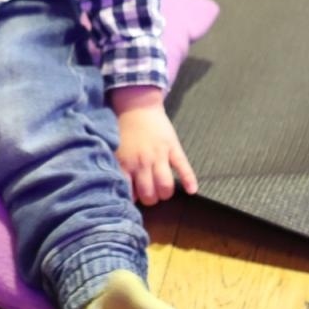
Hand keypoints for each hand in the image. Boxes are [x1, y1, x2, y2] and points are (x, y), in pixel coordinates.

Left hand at [110, 86, 198, 205]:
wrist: (137, 107)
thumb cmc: (125, 131)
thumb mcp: (116, 151)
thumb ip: (118, 170)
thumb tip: (121, 191)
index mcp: (126, 163)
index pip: (130, 192)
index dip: (133, 200)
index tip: (134, 200)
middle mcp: (143, 162)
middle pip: (149, 193)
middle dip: (151, 199)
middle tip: (150, 196)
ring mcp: (159, 155)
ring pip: (165, 185)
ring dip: (165, 193)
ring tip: (163, 192)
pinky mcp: (173, 148)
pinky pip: (183, 167)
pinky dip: (189, 180)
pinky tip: (192, 191)